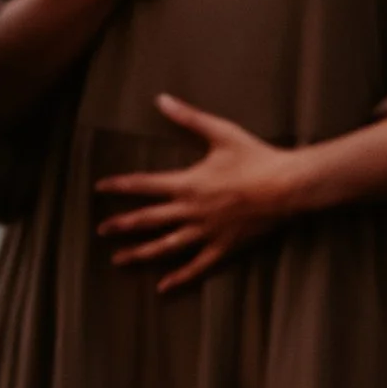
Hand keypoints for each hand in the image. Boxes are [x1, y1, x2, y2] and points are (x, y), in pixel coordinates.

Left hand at [96, 98, 301, 291]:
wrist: (287, 186)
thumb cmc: (256, 157)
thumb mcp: (220, 132)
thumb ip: (188, 117)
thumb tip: (161, 99)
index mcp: (187, 183)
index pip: (144, 184)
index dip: (120, 185)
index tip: (99, 187)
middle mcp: (191, 211)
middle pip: (148, 219)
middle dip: (122, 224)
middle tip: (100, 230)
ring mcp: (206, 232)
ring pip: (166, 246)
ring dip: (140, 254)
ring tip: (118, 260)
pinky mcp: (223, 246)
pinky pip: (197, 266)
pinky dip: (179, 277)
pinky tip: (162, 288)